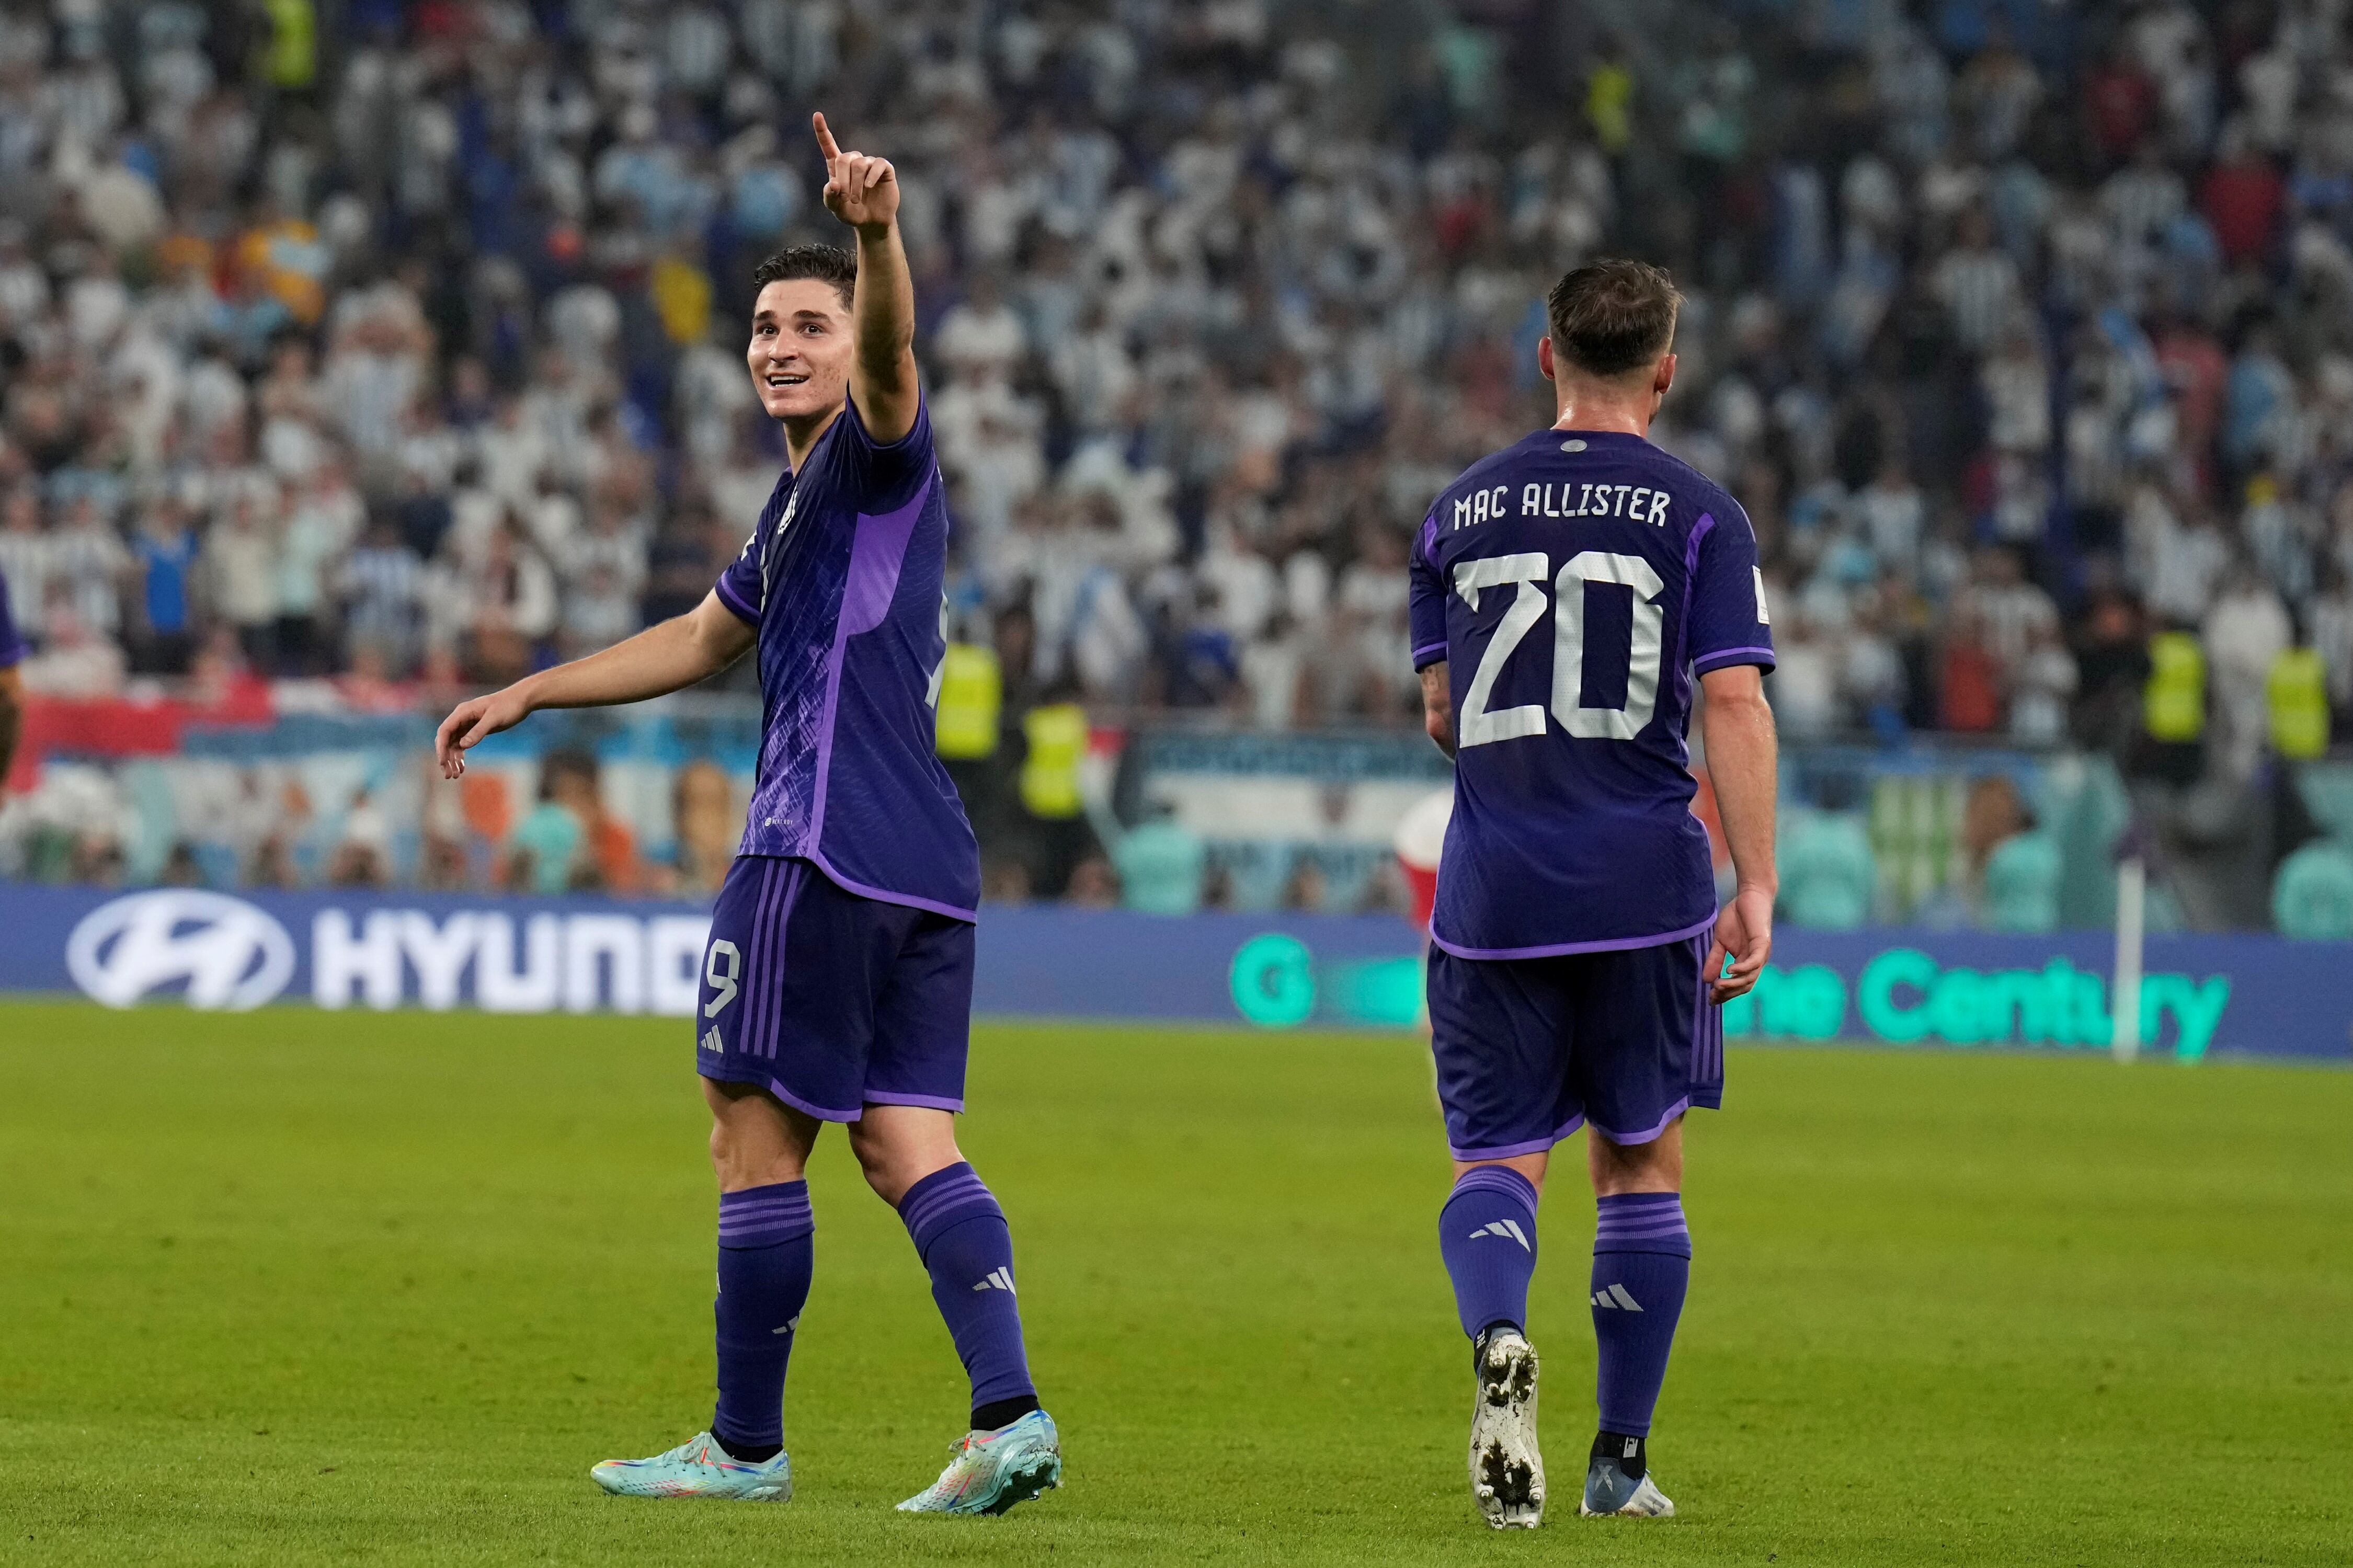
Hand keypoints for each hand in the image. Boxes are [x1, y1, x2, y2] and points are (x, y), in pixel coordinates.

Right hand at [434, 686, 531, 778]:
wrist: (521, 700)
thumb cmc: (509, 706)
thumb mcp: (494, 718)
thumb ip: (479, 731)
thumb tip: (463, 745)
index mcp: (463, 712)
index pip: (445, 730)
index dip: (441, 747)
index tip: (442, 762)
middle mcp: (461, 717)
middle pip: (446, 739)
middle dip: (445, 757)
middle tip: (448, 775)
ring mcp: (467, 723)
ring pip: (453, 743)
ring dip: (452, 759)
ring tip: (454, 775)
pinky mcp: (474, 729)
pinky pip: (462, 743)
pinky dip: (460, 755)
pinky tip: (462, 767)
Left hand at [813, 111, 897, 233]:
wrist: (872, 222)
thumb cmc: (851, 212)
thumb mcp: (835, 208)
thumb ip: (830, 196)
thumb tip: (835, 184)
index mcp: (837, 166)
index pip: (828, 144)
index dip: (822, 130)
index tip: (817, 115)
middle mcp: (853, 161)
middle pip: (844, 159)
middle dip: (843, 179)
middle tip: (846, 198)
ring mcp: (870, 163)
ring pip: (859, 165)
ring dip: (856, 184)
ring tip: (856, 200)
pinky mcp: (885, 169)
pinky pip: (878, 164)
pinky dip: (872, 175)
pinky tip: (869, 186)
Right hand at [1704, 885, 1773, 1003]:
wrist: (1750, 895)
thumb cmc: (1737, 917)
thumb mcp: (1721, 941)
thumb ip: (1715, 959)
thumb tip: (1706, 979)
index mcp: (1746, 962)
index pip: (1738, 985)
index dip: (1725, 994)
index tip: (1709, 999)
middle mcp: (1756, 961)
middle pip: (1745, 986)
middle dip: (1728, 993)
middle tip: (1712, 995)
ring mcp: (1760, 954)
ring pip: (1750, 977)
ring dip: (1734, 985)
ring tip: (1718, 986)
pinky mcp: (1762, 943)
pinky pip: (1754, 962)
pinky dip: (1742, 969)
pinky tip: (1729, 970)